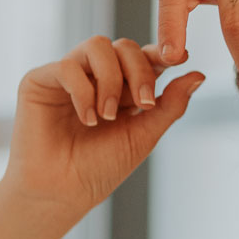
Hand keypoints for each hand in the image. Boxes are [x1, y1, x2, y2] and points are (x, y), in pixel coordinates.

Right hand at [3, 36, 203, 221]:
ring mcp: (68, 75)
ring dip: (111, 80)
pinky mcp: (40, 80)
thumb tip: (198, 74)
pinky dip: (83, 92)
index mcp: (122, 87)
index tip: (181, 57)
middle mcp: (95, 76)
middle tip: (143, 104)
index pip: (144, 57)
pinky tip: (87, 120)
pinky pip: (68, 65)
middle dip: (140, 71)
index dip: (162, 54)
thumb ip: (170, 105)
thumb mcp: (144, 135)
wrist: (63, 192)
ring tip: (108, 116)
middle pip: (124, 46)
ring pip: (97, 45)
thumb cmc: (101, 168)